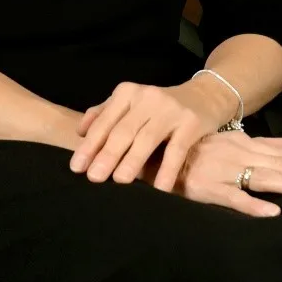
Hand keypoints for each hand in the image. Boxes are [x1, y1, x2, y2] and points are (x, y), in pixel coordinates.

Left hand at [69, 79, 231, 190]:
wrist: (205, 95)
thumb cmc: (160, 105)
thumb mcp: (132, 102)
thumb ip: (105, 113)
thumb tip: (79, 131)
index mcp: (128, 92)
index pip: (105, 120)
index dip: (90, 144)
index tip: (76, 167)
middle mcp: (147, 97)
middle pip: (124, 130)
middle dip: (107, 154)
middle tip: (93, 177)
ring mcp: (171, 110)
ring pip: (147, 138)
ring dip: (132, 161)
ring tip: (119, 181)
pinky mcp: (191, 123)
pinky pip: (177, 149)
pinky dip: (167, 169)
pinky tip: (159, 188)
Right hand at [175, 131, 281, 217]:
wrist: (157, 151)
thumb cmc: (196, 149)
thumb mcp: (231, 142)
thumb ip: (262, 144)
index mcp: (246, 144)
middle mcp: (239, 154)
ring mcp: (223, 171)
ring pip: (263, 178)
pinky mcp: (206, 188)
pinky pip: (231, 198)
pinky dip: (251, 204)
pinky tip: (271, 212)